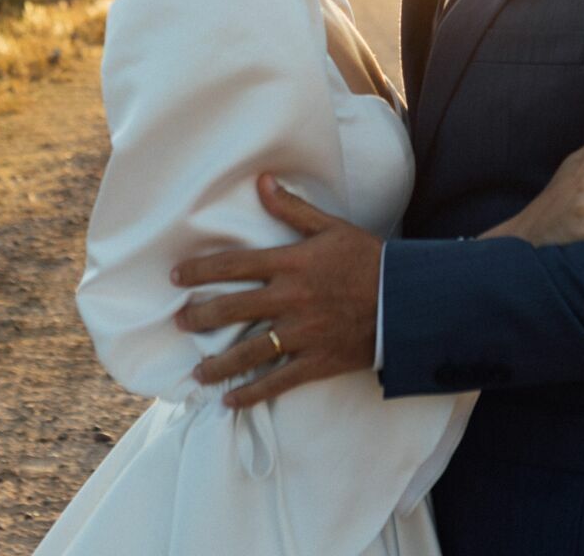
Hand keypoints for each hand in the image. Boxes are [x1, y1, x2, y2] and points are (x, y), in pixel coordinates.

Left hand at [169, 174, 380, 408]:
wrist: (407, 300)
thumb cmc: (369, 259)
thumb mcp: (332, 228)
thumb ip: (293, 209)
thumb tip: (261, 182)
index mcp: (291, 264)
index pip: (234, 265)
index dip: (201, 271)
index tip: (176, 277)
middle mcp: (290, 299)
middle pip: (232, 309)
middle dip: (200, 316)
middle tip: (179, 321)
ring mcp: (302, 334)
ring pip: (249, 352)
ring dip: (219, 364)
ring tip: (197, 373)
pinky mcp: (317, 361)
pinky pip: (278, 381)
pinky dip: (253, 393)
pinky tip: (231, 401)